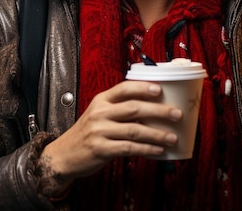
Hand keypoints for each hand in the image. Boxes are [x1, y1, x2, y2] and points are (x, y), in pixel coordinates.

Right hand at [36, 81, 180, 196]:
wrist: (65, 154)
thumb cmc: (88, 132)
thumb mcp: (99, 114)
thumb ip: (119, 108)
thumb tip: (153, 108)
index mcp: (101, 100)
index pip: (124, 89)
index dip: (143, 88)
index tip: (160, 89)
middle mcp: (100, 113)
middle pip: (134, 108)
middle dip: (159, 111)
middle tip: (177, 114)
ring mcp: (99, 131)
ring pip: (135, 130)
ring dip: (157, 134)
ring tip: (173, 137)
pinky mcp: (101, 149)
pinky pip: (129, 148)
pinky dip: (147, 149)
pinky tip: (158, 151)